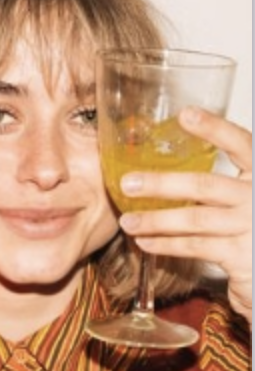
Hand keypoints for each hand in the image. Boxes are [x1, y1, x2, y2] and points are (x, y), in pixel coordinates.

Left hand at [117, 107, 251, 323]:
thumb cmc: (251, 226)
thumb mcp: (242, 196)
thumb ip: (217, 184)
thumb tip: (160, 171)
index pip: (241, 144)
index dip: (214, 129)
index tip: (185, 114)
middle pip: (205, 185)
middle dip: (161, 184)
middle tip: (127, 183)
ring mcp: (252, 226)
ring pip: (195, 219)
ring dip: (156, 220)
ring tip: (127, 221)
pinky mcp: (243, 256)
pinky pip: (196, 246)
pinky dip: (166, 244)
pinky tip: (146, 241)